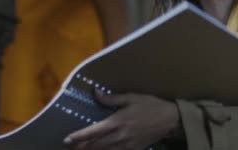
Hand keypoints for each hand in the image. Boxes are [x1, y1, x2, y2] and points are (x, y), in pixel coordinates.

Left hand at [63, 90, 180, 149]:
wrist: (170, 121)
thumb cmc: (150, 106)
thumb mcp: (131, 97)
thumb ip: (111, 98)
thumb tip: (95, 93)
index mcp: (117, 121)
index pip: (93, 131)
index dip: (79, 136)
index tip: (67, 139)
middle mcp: (119, 136)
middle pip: (96, 145)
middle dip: (82, 147)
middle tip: (71, 148)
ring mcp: (126, 145)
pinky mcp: (133, 149)